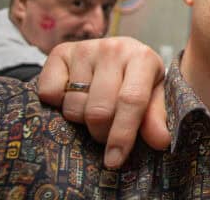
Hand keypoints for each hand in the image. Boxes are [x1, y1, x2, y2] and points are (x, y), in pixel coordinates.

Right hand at [37, 37, 169, 167]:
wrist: (117, 52)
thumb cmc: (137, 78)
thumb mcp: (153, 95)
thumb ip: (155, 118)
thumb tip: (160, 141)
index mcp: (142, 58)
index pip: (131, 100)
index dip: (122, 134)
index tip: (114, 160)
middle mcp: (114, 49)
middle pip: (99, 109)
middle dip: (101, 133)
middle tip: (106, 133)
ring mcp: (85, 49)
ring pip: (74, 106)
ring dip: (81, 121)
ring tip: (93, 109)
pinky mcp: (60, 53)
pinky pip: (49, 94)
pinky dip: (57, 104)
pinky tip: (72, 96)